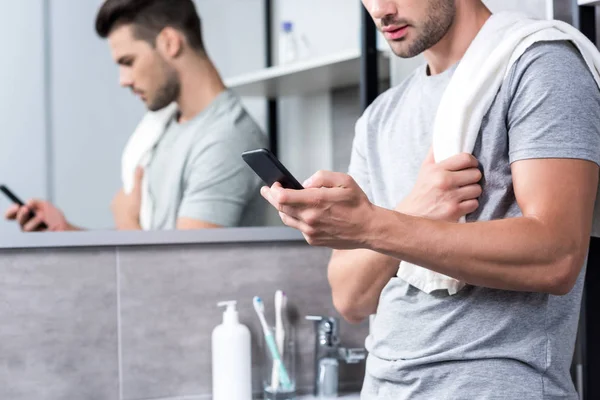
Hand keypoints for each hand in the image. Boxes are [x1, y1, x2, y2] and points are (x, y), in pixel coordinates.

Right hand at [4, 199, 69, 231]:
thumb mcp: (45, 205)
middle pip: (19, 221)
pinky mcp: (37, 240)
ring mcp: (31, 233)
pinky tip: (48, 226)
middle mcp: (26, 225)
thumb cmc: (54, 217)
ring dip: (35, 220)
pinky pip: (36, 235)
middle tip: (26, 209)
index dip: (10, 211)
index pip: (11, 215)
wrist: (65, 227)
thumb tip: (28, 203)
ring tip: (43, 217)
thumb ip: (36, 202)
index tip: (16, 206)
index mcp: (25, 216)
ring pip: (26, 228)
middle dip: (21, 214)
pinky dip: (43, 228)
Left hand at [111, 167, 142, 229]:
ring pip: (122, 204)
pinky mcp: (116, 217)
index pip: (126, 188)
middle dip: (130, 197)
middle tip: (138, 200)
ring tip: (136, 208)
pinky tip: (131, 214)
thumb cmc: (132, 208)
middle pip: (124, 196)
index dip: (132, 188)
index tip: (138, 191)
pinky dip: (125, 212)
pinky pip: (121, 212)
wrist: (127, 224)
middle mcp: (114, 201)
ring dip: (128, 205)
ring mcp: (114, 210)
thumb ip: (138, 179)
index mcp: (118, 194)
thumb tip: (139, 166)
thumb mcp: (137, 191)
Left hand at [261, 171, 375, 248]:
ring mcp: (310, 231)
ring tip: (281, 200)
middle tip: (266, 190)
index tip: (273, 184)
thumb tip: (304, 184)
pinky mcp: (313, 240)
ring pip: (286, 219)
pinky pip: (298, 228)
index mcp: (317, 201)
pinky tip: (301, 212)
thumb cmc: (358, 203)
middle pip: (280, 208)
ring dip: (281, 209)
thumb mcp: (344, 180)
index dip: (274, 190)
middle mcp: (310, 218)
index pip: (283, 197)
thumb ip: (321, 177)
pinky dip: (296, 219)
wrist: (369, 229)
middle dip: (271, 197)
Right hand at [398, 149, 481, 220]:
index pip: (466, 158)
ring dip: (472, 192)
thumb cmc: (422, 190)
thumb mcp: (424, 169)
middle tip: (466, 181)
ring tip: (464, 192)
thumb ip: (435, 152)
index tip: (470, 166)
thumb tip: (443, 135)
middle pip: (475, 174)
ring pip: (477, 189)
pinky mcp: (454, 211)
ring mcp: (450, 197)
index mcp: (437, 169)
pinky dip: (470, 204)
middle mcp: (443, 181)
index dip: (472, 162)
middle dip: (473, 178)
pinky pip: (474, 203)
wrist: (412, 215)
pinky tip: (461, 203)